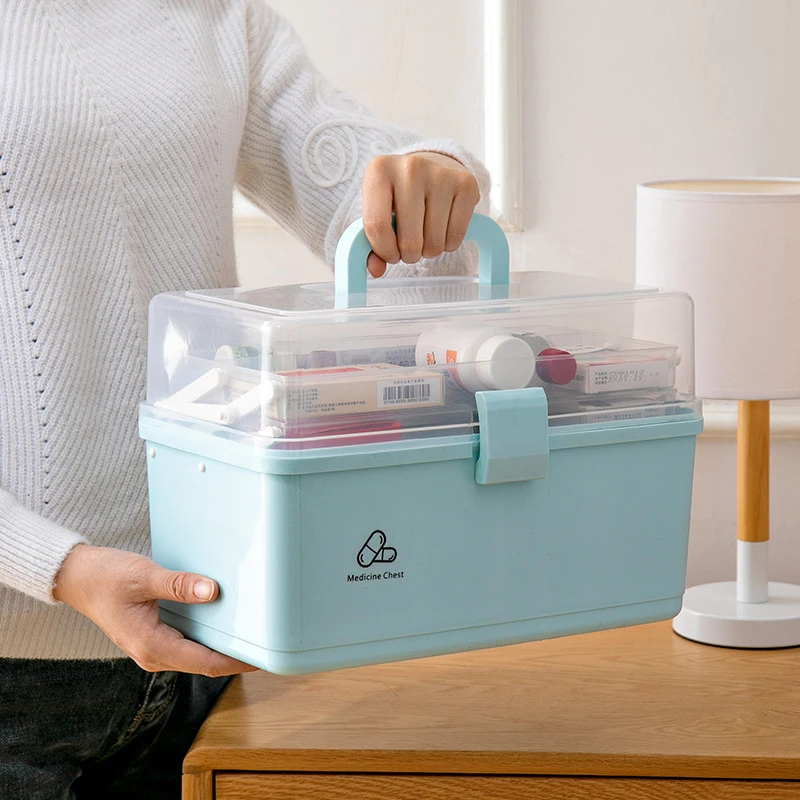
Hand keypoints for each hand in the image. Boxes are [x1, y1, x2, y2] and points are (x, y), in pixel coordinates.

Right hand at [53, 544, 256, 676]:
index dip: (237, 662)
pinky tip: (224, 620)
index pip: (205, 663)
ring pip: (197, 653)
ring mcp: (154, 647)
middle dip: (235, 656)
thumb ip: (179, 585)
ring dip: (222, 646)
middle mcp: (154, 654)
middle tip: (268, 643)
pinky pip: (188, 641)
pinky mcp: (155, 636)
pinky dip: (208, 635)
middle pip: (205, 662)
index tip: (263, 658)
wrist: (78, 577)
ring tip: (252, 632)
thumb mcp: (144, 576)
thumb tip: (212, 591)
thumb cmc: (105, 577)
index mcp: (152, 646)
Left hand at [361, 151, 480, 277]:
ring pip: (434, 243)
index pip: (377, 225)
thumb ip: (370, 245)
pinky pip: (456, 237)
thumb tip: (376, 270)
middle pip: (409, 240)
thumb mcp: (378, 212)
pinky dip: (448, 244)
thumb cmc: (399, 196)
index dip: (384, 251)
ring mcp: (440, 174)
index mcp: (379, 170)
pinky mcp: (466, 184)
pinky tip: (443, 230)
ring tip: (426, 235)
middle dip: (409, 255)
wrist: (432, 167)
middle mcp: (410, 166)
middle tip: (410, 246)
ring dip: (429, 251)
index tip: (391, 254)